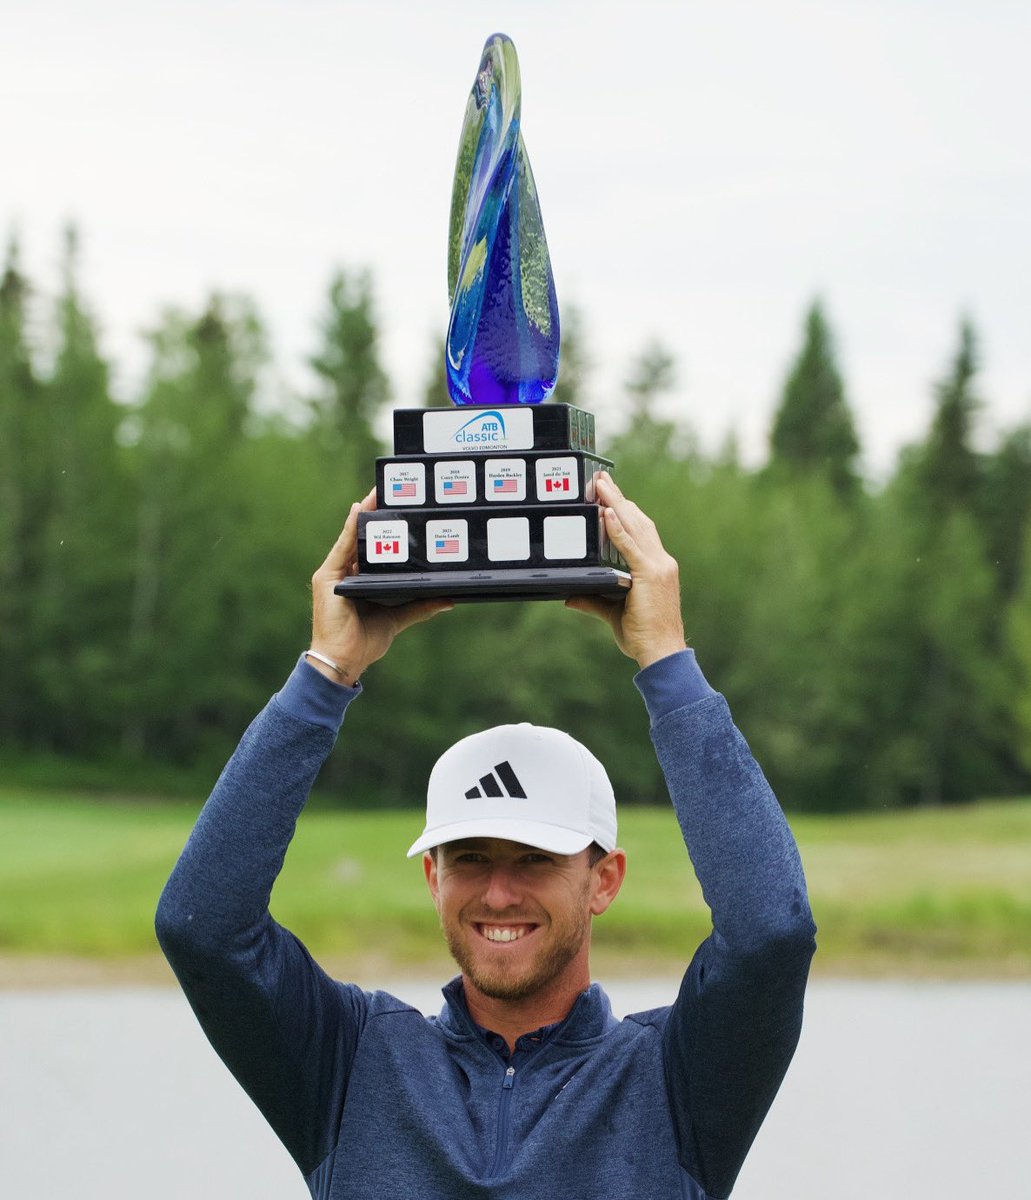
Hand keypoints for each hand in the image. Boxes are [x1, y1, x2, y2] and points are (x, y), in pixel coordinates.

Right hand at [309, 488, 452, 684]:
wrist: (343, 662)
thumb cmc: (363, 643)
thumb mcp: (398, 619)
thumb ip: (420, 606)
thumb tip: (447, 598)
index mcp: (358, 581)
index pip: (371, 548)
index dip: (382, 528)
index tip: (397, 507)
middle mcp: (344, 573)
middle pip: (362, 538)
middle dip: (375, 515)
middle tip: (392, 492)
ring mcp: (333, 573)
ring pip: (352, 537)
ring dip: (365, 513)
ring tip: (379, 492)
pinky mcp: (326, 577)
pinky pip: (342, 546)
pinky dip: (350, 527)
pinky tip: (359, 509)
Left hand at [565, 473, 686, 668]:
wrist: (662, 653)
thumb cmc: (643, 636)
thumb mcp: (612, 614)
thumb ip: (592, 601)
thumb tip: (569, 597)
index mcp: (657, 567)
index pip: (640, 530)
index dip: (625, 510)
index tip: (610, 494)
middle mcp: (661, 561)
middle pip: (637, 521)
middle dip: (619, 498)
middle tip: (601, 478)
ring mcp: (658, 566)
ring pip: (634, 526)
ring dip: (616, 502)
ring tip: (601, 484)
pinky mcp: (649, 575)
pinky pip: (630, 546)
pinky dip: (617, 528)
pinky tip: (605, 512)